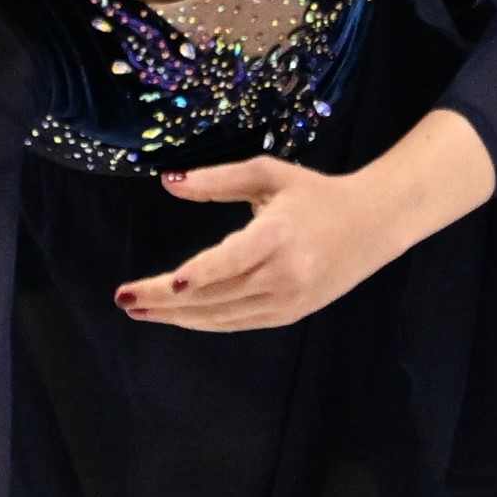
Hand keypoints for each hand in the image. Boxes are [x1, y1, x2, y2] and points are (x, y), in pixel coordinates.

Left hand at [119, 154, 410, 331]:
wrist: (373, 224)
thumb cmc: (315, 194)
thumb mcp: (269, 174)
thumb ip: (218, 179)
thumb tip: (170, 182)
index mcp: (277, 237)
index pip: (229, 263)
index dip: (196, 277)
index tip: (165, 284)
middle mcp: (282, 275)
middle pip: (216, 295)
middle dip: (167, 301)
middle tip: (124, 299)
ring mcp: (288, 301)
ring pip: (224, 315)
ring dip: (179, 316)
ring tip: (140, 310)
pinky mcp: (291, 314)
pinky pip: (240, 322)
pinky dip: (206, 321)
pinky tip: (178, 316)